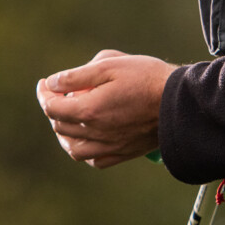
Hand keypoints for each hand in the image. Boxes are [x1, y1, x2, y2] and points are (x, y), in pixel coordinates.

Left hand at [36, 49, 177, 167]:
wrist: (180, 102)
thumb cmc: (147, 77)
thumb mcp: (110, 64)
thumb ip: (76, 75)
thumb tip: (54, 83)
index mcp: (89, 110)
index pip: (52, 107)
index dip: (44, 94)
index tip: (45, 83)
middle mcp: (96, 132)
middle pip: (60, 126)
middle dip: (53, 109)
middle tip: (59, 94)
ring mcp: (109, 146)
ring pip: (73, 149)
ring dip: (65, 134)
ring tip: (67, 119)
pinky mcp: (123, 153)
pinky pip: (95, 160)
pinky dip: (85, 150)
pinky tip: (87, 138)